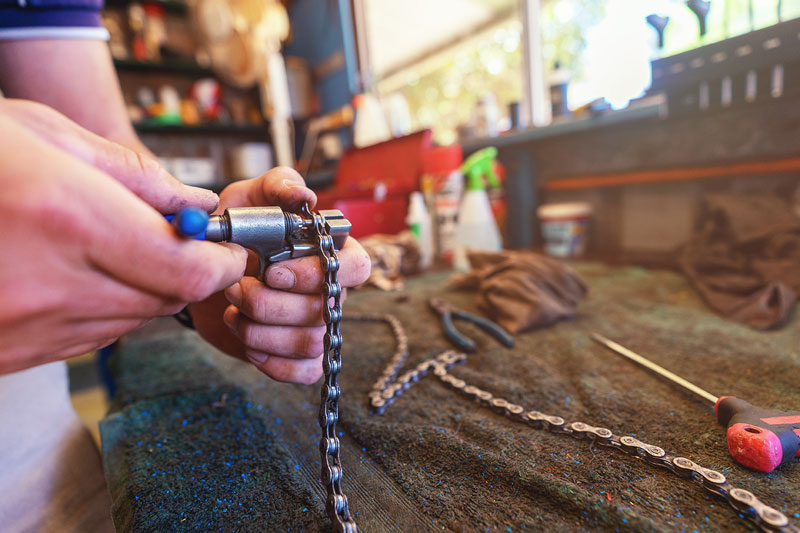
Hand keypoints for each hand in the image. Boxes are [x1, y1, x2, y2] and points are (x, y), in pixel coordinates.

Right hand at [0, 102, 246, 373]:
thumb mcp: (42, 134)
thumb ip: (133, 175)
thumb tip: (196, 206)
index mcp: (63, 216)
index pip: (185, 268)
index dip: (220, 263)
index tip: (229, 250)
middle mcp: (45, 283)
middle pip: (164, 301)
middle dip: (187, 273)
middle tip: (185, 245)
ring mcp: (20, 327)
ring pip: (129, 322)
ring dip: (145, 290)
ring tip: (121, 250)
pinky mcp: (4, 353)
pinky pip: (87, 340)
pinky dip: (103, 309)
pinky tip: (79, 274)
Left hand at [190, 168, 370, 383]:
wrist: (205, 273)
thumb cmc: (236, 232)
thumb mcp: (249, 199)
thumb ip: (277, 187)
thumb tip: (304, 197)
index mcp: (331, 254)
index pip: (356, 268)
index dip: (316, 275)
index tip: (272, 272)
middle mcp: (331, 291)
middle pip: (324, 311)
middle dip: (271, 304)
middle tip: (235, 288)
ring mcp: (317, 326)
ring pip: (310, 342)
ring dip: (262, 331)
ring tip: (232, 311)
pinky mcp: (298, 355)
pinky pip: (304, 372)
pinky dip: (272, 361)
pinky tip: (247, 342)